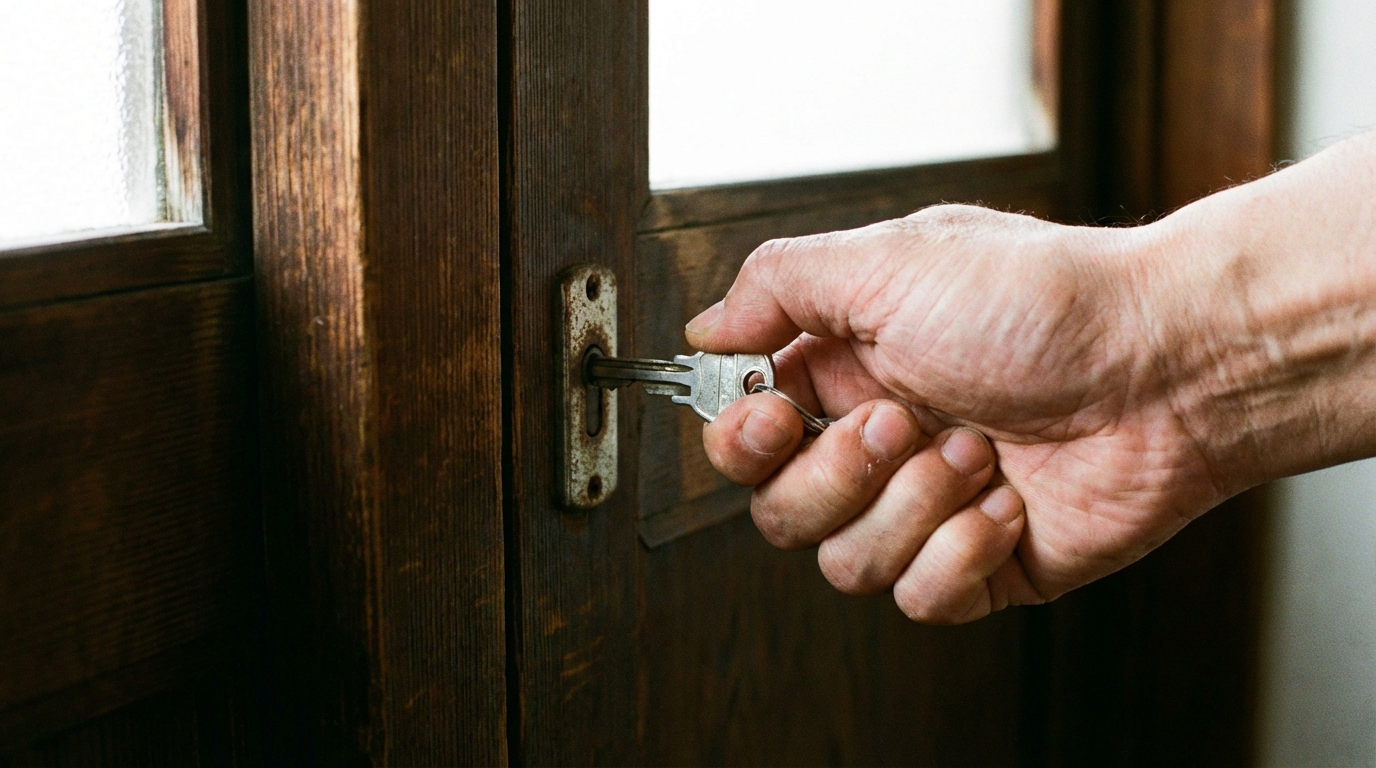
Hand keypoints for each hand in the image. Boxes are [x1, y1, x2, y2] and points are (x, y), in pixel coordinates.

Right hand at [687, 204, 1221, 622]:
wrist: (1169, 365)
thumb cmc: (1042, 301)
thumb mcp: (891, 259)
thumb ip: (779, 285)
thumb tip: (706, 329)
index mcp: (846, 368)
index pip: (743, 434)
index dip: (741, 440)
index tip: (773, 417)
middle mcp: (878, 443)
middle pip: (779, 510)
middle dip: (836, 475)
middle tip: (901, 422)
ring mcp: (927, 507)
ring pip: (843, 563)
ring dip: (910, 507)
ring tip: (975, 452)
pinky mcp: (979, 563)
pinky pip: (919, 599)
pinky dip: (960, 553)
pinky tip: (1008, 503)